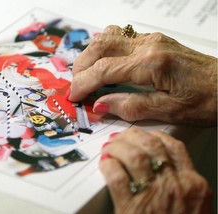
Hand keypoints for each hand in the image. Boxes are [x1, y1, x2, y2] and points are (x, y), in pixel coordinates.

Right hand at [68, 25, 216, 125]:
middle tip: (75, 86)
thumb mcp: (169, 112)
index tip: (74, 95)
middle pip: (100, 47)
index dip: (84, 83)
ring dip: (90, 54)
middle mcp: (149, 45)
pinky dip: (104, 48)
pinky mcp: (154, 41)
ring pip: (108, 37)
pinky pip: (120, 37)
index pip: (104, 69)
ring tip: (84, 74)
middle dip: (82, 67)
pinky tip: (103, 60)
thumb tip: (101, 105)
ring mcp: (151, 40)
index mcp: (152, 63)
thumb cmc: (208, 100)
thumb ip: (131, 107)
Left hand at [99, 128, 212, 213]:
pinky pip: (117, 177)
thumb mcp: (193, 207)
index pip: (173, 147)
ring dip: (117, 147)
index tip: (142, 135)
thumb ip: (181, 185)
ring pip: (134, 156)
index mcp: (193, 185)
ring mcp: (154, 196)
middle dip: (131, 137)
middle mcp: (175, 185)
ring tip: (109, 148)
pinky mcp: (132, 209)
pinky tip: (105, 164)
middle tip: (119, 138)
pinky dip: (109, 166)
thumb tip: (160, 166)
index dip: (153, 136)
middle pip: (150, 146)